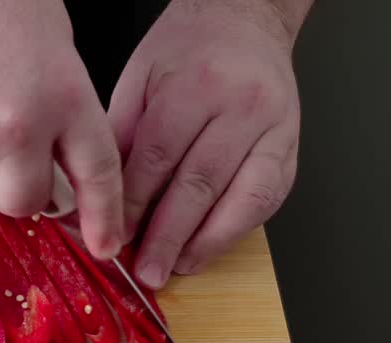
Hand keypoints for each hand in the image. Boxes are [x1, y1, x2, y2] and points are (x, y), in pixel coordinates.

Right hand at [0, 0, 123, 257]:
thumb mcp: (49, 43)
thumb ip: (60, 104)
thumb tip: (55, 157)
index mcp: (62, 97)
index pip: (97, 174)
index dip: (104, 216)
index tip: (106, 245)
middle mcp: (15, 129)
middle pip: (23, 201)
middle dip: (15, 188)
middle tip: (3, 153)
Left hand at [108, 0, 309, 286]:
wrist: (245, 21)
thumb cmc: (187, 50)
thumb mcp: (139, 80)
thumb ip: (122, 137)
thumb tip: (100, 196)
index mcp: (195, 87)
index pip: (158, 158)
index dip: (134, 206)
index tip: (114, 237)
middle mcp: (241, 107)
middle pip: (200, 183)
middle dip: (168, 236)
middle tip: (145, 270)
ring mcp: (274, 128)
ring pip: (242, 196)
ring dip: (207, 242)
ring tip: (178, 268)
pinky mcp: (291, 146)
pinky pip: (267, 197)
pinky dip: (236, 229)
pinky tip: (209, 247)